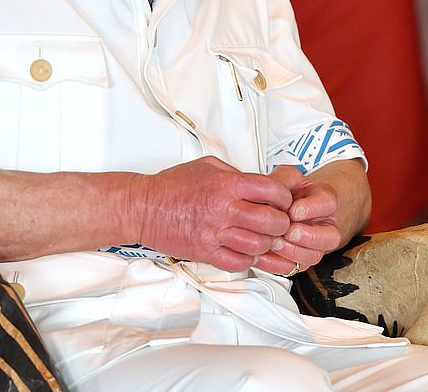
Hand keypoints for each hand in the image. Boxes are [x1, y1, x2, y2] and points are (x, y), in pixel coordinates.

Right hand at [132, 156, 294, 271]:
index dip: (284, 197)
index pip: (271, 191)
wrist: (143, 207)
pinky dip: (248, 259)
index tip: (283, 201)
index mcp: (225, 184)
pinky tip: (245, 250)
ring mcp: (215, 233)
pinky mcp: (206, 253)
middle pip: (272, 221)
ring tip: (263, 237)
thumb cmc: (172, 186)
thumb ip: (236, 174)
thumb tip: (261, 185)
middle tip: (278, 222)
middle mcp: (223, 209)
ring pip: (259, 245)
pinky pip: (239, 262)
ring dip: (266, 243)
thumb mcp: (207, 165)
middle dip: (281, 223)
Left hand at [253, 164, 341, 275]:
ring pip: (315, 255)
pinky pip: (297, 268)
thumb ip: (281, 179)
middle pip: (330, 237)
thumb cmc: (295, 192)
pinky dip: (280, 265)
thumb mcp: (289, 177)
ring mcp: (317, 245)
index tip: (294, 210)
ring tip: (275, 243)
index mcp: (326, 201)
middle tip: (287, 231)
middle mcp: (327, 225)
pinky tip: (266, 256)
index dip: (311, 209)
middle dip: (307, 236)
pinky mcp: (303, 259)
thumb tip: (269, 188)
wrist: (299, 207)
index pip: (327, 203)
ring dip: (294, 252)